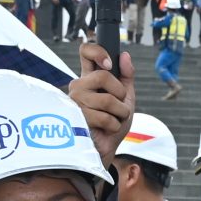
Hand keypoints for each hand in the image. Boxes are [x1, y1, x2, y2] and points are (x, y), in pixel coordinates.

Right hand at [70, 40, 135, 166]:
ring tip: (113, 121)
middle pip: (103, 75)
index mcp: (89, 78)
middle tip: (118, 107)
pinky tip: (106, 130)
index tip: (109, 63)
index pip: (85, 51)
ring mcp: (74, 101)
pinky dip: (114, 126)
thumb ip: (126, 77)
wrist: (105, 150)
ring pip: (107, 99)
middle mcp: (78, 86)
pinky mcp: (75, 118)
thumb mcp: (125, 98)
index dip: (97, 51)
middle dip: (120, 94)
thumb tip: (124, 55)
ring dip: (120, 113)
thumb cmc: (112, 124)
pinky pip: (105, 117)